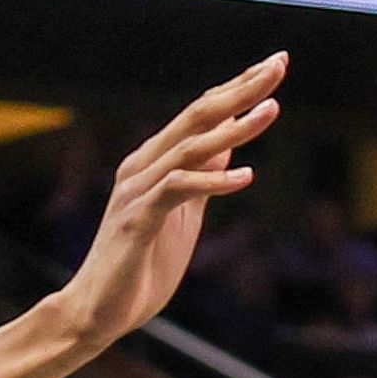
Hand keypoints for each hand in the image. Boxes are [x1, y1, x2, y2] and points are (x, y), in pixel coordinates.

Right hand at [30, 57, 280, 366]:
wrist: (97, 312)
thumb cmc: (140, 269)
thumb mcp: (182, 216)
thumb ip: (201, 178)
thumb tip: (228, 143)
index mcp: (154, 162)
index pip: (201, 113)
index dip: (237, 86)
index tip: (274, 64)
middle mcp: (143, 166)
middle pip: (198, 115)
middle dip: (241, 88)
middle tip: (278, 65)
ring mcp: (138, 190)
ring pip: (191, 147)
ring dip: (234, 127)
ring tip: (272, 110)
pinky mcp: (137, 219)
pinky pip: (178, 190)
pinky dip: (213, 181)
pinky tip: (246, 176)